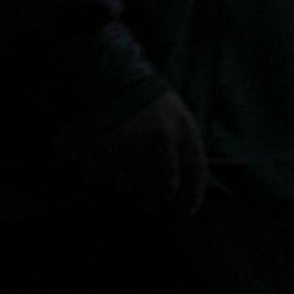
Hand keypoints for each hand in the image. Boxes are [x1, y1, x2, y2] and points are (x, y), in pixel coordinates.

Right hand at [68, 89, 207, 211]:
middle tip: (148, 201)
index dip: (191, 200)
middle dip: (156, 201)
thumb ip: (185, 152)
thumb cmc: (150, 106)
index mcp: (181, 129)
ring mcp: (127, 145)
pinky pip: (100, 182)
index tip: (183, 213)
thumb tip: (183, 197)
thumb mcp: (178, 118)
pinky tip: (105, 161)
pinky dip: (102, 179)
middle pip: (163, 191)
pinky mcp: (98, 150)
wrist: (110, 80)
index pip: (194, 176)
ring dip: (127, 188)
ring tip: (123, 169)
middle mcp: (158, 139)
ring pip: (129, 190)